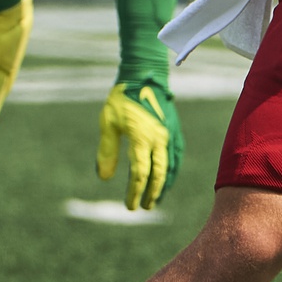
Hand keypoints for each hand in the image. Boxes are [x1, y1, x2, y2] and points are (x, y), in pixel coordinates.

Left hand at [96, 81, 181, 210]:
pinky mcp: (174, 129)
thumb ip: (107, 151)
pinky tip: (169, 175)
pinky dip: (174, 169)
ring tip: (157, 198)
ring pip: (171, 166)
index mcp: (142, 138)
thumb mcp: (108, 123)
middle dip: (152, 193)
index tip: (130, 206)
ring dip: (165, 184)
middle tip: (144, 206)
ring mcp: (169, 134)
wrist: (144, 74)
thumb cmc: (122, 98)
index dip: (135, 192)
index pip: (140, 174)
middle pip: (159, 174)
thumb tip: (104, 178)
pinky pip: (177, 154)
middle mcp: (159, 138)